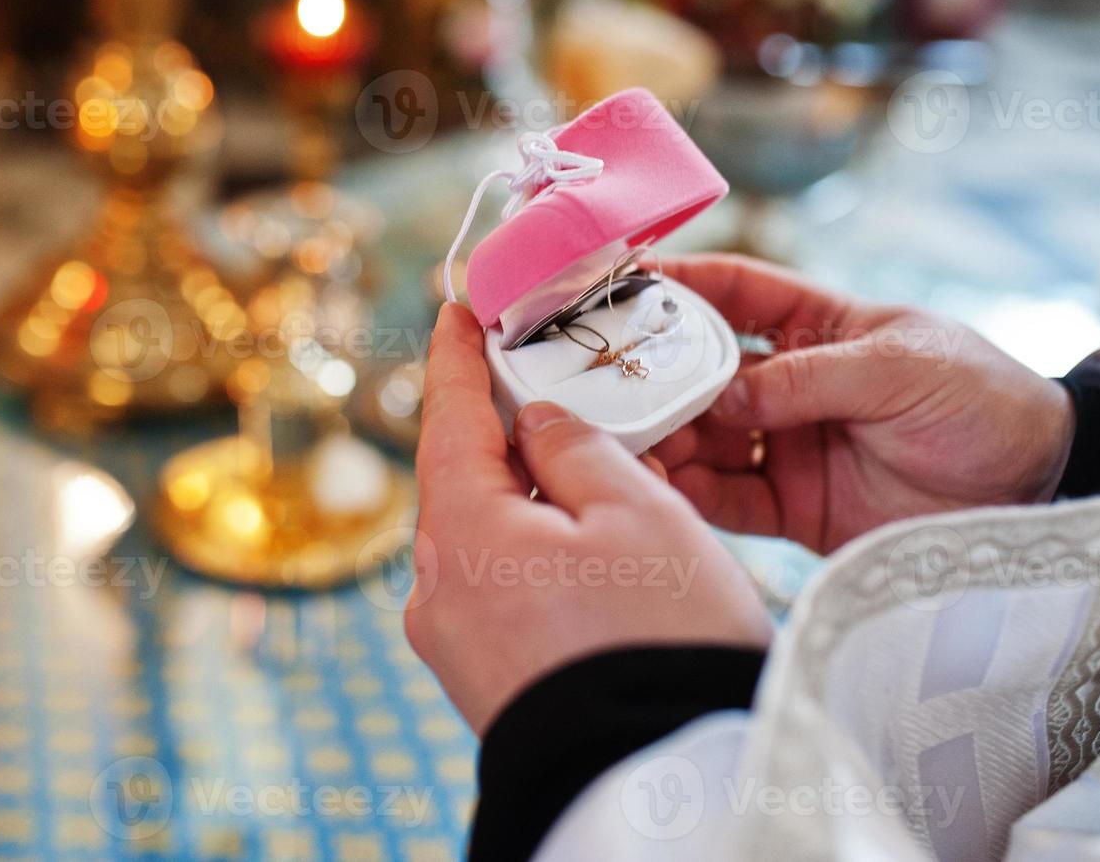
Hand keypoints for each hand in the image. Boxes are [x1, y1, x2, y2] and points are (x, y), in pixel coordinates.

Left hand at [407, 303, 772, 734]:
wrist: (663, 787)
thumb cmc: (657, 640)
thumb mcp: (636, 511)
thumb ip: (576, 446)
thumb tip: (537, 425)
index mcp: (461, 533)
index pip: (446, 418)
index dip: (453, 358)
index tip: (455, 312)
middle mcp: (436, 590)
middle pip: (465, 480)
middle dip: (508, 432)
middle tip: (552, 386)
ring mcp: (453, 643)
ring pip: (487, 536)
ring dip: (531, 498)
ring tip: (599, 477)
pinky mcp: (482, 681)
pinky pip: (499, 587)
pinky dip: (535, 552)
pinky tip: (589, 550)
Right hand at [653, 254, 1076, 554]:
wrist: (1038, 489)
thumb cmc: (980, 399)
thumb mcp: (900, 368)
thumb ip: (809, 380)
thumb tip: (723, 401)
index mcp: (818, 327)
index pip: (733, 294)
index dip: (678, 284)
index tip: (620, 284)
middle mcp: (789, 385)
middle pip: (700, 374)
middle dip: (651, 377)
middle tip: (601, 385)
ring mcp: (787, 447)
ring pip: (703, 440)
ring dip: (664, 440)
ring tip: (621, 444)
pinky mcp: (792, 508)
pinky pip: (727, 502)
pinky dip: (691, 497)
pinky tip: (660, 490)